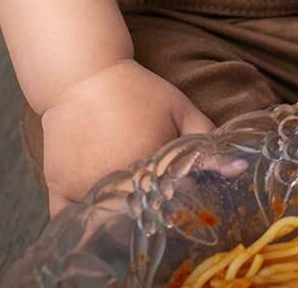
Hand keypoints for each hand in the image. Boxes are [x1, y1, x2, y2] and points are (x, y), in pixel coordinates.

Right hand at [40, 59, 214, 214]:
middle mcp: (114, 181)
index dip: (176, 208)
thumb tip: (238, 170)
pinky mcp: (59, 185)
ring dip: (116, 222)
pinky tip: (95, 216)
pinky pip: (68, 219)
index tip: (177, 200)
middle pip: (136, 220)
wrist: (84, 73)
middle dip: (148, 217)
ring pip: (104, 223)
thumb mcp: (180, 109)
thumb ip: (207, 141)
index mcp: (148, 165)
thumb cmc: (137, 90)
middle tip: (152, 204)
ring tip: (127, 206)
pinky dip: (81, 222)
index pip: (169, 207)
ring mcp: (83, 186)